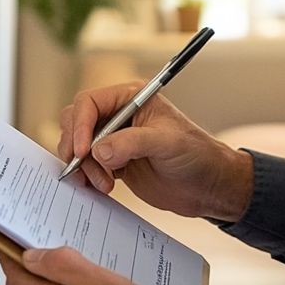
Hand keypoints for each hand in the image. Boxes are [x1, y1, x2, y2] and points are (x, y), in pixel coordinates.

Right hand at [58, 82, 252, 220]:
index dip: (81, 125)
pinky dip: (87, 176)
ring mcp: (115, 139)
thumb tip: (99, 150)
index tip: (84, 151)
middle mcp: (120, 115)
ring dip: (84, 166)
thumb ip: (133, 143)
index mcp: (132, 98)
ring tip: (105, 184)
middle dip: (76, 146)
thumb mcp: (168, 144)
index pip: (90, 103)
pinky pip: (87, 165)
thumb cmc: (197, 155)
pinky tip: (102, 187)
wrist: (208, 186)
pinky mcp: (115, 162)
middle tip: (83, 169)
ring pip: (79, 146)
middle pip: (77, 122)